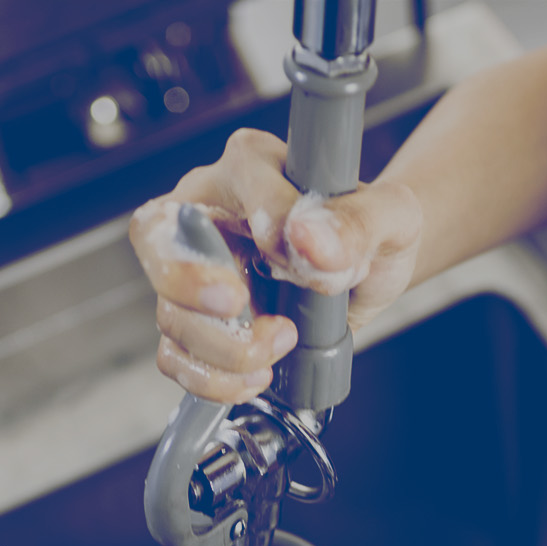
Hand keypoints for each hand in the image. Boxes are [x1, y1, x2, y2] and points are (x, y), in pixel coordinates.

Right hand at [129, 128, 423, 402]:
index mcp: (251, 166)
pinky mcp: (199, 323)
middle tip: (239, 304)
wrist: (372, 273)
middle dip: (192, 284)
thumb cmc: (372, 232)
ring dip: (226, 346)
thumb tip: (309, 239)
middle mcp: (209, 212)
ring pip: (170, 312)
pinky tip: (258, 375)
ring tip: (282, 343)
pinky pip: (175, 356)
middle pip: (156, 239)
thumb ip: (356, 223)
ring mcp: (195, 272)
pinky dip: (213, 379)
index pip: (234, 182)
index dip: (267, 224)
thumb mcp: (389, 219)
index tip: (305, 257)